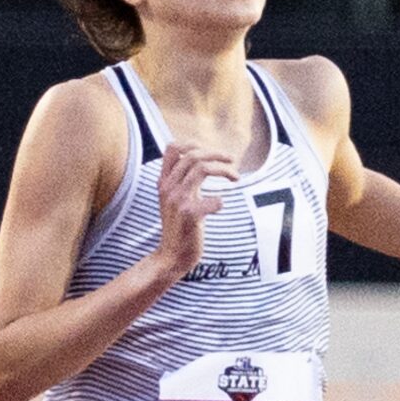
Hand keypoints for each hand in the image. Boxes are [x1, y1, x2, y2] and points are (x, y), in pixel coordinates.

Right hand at [151, 142, 235, 278]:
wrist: (171, 256)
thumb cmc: (178, 228)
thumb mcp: (173, 200)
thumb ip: (181, 182)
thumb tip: (201, 164)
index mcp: (164, 182)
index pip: (173, 149)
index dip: (194, 144)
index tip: (212, 153)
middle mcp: (168, 187)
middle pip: (193, 155)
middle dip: (217, 154)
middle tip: (232, 161)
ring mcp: (178, 200)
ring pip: (202, 168)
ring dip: (224, 170)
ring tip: (235, 177)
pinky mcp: (190, 215)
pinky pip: (214, 200)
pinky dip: (220, 202)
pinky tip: (219, 207)